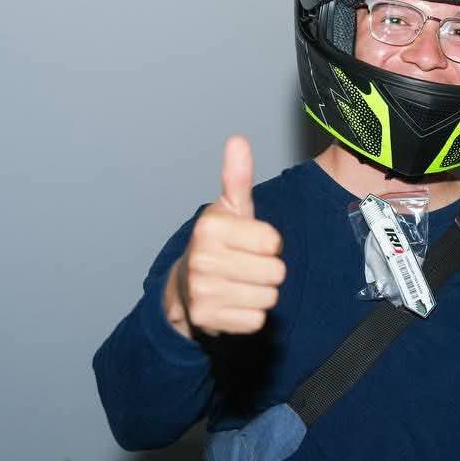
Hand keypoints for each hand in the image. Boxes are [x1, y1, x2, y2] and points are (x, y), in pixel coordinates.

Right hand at [164, 135, 285, 338]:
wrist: (184, 287)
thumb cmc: (217, 243)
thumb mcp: (229, 208)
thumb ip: (237, 177)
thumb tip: (237, 140)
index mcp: (210, 227)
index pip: (273, 242)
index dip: (268, 243)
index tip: (249, 243)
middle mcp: (203, 258)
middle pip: (275, 272)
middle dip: (268, 270)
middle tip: (246, 265)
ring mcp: (203, 291)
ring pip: (269, 297)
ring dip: (260, 292)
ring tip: (240, 283)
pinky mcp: (208, 319)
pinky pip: (257, 320)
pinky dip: (250, 314)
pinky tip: (234, 302)